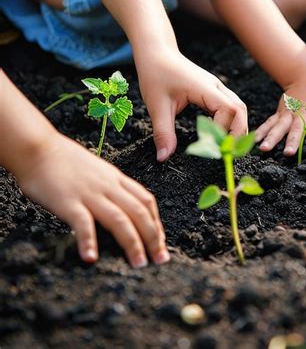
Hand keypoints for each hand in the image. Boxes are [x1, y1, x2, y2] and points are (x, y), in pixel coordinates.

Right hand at [16, 133, 167, 267]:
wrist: (38, 148)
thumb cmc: (64, 161)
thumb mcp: (98, 171)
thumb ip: (110, 188)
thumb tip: (122, 208)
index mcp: (116, 179)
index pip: (146, 200)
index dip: (157, 222)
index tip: (161, 242)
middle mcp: (108, 186)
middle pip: (139, 212)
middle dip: (153, 237)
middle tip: (160, 259)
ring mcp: (90, 194)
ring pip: (120, 219)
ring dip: (133, 243)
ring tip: (140, 263)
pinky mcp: (68, 201)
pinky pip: (83, 223)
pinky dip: (89, 241)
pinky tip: (91, 258)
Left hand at [136, 49, 247, 160]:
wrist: (156, 52)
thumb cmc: (156, 74)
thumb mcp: (156, 106)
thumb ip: (163, 132)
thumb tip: (163, 157)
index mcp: (205, 88)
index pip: (228, 111)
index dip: (222, 131)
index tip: (210, 148)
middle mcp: (216, 87)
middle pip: (240, 110)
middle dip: (237, 133)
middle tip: (227, 154)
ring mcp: (217, 88)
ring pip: (238, 108)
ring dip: (236, 128)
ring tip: (224, 147)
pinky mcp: (213, 91)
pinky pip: (230, 107)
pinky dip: (229, 122)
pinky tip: (217, 133)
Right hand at [256, 63, 305, 153]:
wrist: (304, 71)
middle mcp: (302, 114)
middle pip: (297, 129)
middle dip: (293, 141)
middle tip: (288, 153)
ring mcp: (289, 114)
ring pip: (280, 127)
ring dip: (272, 138)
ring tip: (264, 149)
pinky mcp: (280, 113)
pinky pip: (270, 123)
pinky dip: (262, 131)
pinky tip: (255, 141)